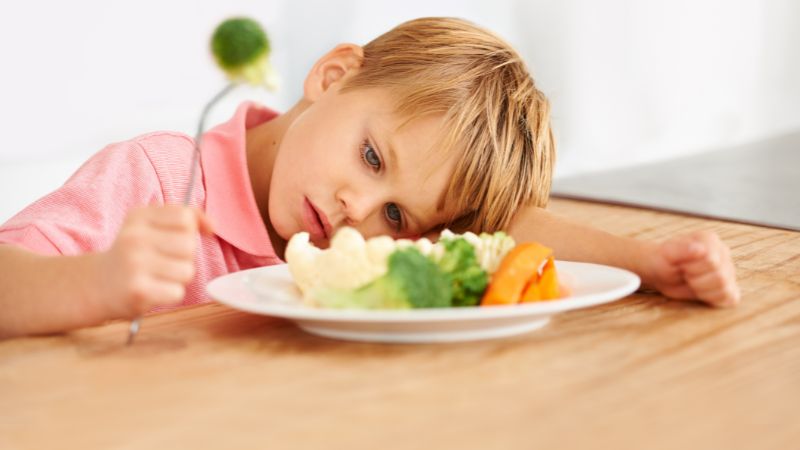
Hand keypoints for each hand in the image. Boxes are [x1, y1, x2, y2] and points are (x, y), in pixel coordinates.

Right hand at [92, 205, 213, 317]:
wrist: (97, 285)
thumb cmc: (133, 254)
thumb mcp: (150, 225)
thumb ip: (185, 217)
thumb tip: (212, 226)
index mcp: (139, 217)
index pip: (185, 217)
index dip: (190, 230)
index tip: (179, 238)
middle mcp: (134, 237)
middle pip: (189, 245)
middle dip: (184, 257)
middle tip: (163, 261)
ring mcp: (134, 264)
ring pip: (187, 271)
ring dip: (178, 278)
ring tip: (157, 276)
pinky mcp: (138, 291)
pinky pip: (178, 292)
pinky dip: (170, 294)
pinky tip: (152, 290)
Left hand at [645, 230, 739, 306]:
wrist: (662, 272)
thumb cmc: (665, 260)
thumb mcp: (667, 254)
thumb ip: (682, 249)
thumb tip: (701, 250)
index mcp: (710, 240)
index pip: (711, 261)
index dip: (692, 268)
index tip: (681, 264)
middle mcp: (723, 253)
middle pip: (719, 277)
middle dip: (695, 280)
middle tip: (685, 274)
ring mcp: (728, 270)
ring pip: (724, 288)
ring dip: (701, 290)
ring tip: (691, 282)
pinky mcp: (728, 287)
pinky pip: (731, 298)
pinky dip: (713, 299)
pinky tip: (701, 292)